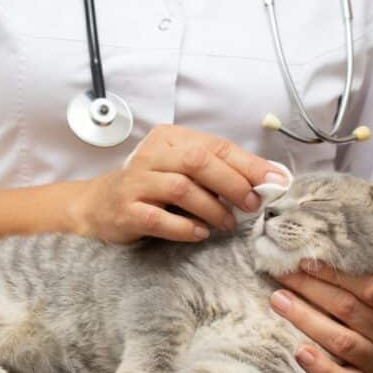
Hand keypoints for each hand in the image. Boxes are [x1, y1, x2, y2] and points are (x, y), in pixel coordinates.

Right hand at [71, 125, 285, 242]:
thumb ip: (216, 172)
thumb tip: (266, 180)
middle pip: (199, 162)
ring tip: (227, 224)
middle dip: (232, 184)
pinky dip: (185, 228)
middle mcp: (151, 155)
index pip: (215, 146)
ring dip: (212, 208)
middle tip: (251, 204)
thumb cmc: (150, 188)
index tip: (276, 181)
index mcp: (170, 139)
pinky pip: (160, 218)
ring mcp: (136, 182)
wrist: (97, 206)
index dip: (249, 164)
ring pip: (182, 189)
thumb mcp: (180, 171)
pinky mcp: (126, 210)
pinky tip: (200, 233)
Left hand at [270, 232, 372, 372]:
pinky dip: (321, 368)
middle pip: (347, 309)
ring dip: (306, 319)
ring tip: (278, 300)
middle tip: (281, 274)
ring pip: (341, 340)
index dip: (337, 274)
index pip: (371, 287)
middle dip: (310, 289)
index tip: (305, 261)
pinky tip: (299, 353)